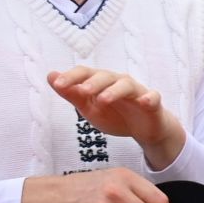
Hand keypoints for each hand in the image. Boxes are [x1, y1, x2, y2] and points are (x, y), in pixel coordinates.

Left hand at [49, 66, 181, 161]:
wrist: (142, 129)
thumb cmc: (114, 114)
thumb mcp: (89, 108)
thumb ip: (71, 94)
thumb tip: (51, 76)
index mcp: (101, 82)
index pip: (85, 73)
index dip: (72, 77)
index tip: (58, 84)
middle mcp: (118, 82)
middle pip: (105, 76)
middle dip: (93, 82)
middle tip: (82, 91)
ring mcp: (136, 91)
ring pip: (126, 85)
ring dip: (114, 91)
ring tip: (103, 100)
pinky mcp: (152, 103)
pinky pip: (153, 97)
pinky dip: (149, 98)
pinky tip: (144, 101)